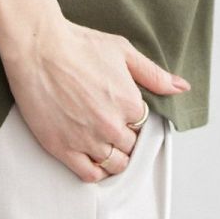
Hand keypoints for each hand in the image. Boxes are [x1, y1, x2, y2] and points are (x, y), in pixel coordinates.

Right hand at [0, 16, 190, 182]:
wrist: (38, 48)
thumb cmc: (78, 44)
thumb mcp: (122, 51)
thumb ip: (153, 74)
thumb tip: (181, 87)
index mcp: (129, 103)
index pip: (142, 124)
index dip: (131, 117)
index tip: (119, 108)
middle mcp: (112, 126)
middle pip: (130, 145)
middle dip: (123, 135)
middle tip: (107, 121)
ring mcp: (87, 140)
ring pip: (114, 164)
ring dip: (113, 155)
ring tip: (101, 138)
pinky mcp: (63, 148)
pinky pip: (89, 174)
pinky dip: (95, 170)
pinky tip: (92, 156)